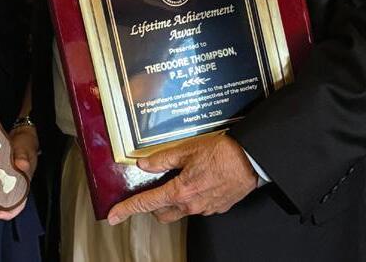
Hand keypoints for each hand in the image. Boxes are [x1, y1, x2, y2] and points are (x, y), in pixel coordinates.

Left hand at [107, 133, 256, 224]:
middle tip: (151, 187)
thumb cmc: (222, 152)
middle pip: (161, 213)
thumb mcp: (186, 149)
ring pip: (180, 210)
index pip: (147, 203)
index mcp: (180, 191)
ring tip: (179, 177)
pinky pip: (197, 206)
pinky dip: (191, 196)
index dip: (127, 209)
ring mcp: (205, 208)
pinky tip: (197, 179)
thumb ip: (162, 158)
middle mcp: (191, 205)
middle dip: (152, 204)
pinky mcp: (217, 207)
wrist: (251, 160)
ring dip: (173, 199)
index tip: (114, 216)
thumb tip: (143, 163)